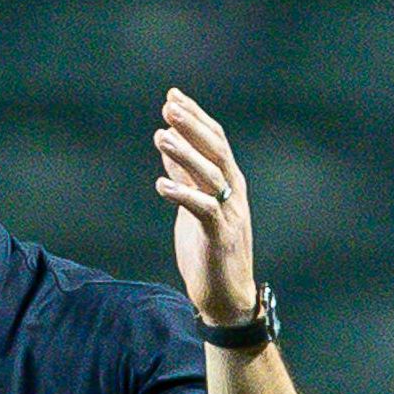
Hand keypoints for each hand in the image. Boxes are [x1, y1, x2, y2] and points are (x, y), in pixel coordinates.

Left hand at [153, 88, 257, 326]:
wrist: (227, 297)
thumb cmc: (209, 251)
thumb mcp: (194, 207)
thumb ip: (185, 177)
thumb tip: (169, 148)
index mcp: (229, 182)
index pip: (215, 140)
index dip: (195, 117)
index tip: (173, 96)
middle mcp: (234, 193)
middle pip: (216, 150)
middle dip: (192, 126)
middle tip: (168, 106)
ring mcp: (230, 214)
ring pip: (210, 175)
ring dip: (184, 154)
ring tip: (160, 137)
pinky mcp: (220, 236)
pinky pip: (203, 210)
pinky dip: (184, 195)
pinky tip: (162, 185)